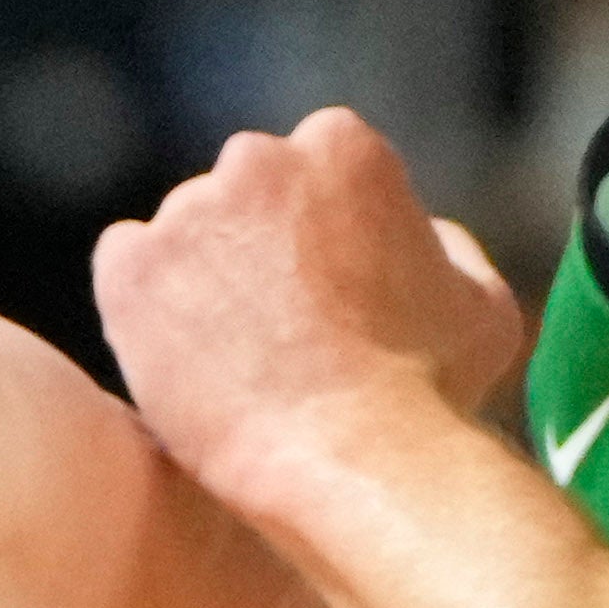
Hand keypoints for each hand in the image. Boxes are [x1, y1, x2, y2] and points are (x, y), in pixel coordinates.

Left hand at [91, 107, 537, 516]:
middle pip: (244, 192)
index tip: (327, 287)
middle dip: (256, 243)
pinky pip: (125, 269)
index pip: (314, 166)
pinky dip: (143, 306)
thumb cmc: (429, 390)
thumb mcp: (483, 303)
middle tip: (276, 326)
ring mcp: (188, 212)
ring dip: (201, 279)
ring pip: (185, 234)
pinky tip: (183, 359)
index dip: (321, 230)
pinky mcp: (131, 268)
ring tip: (233, 360)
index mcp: (343, 147)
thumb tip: (422, 232)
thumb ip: (447, 245)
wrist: (352, 459)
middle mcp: (258, 159)